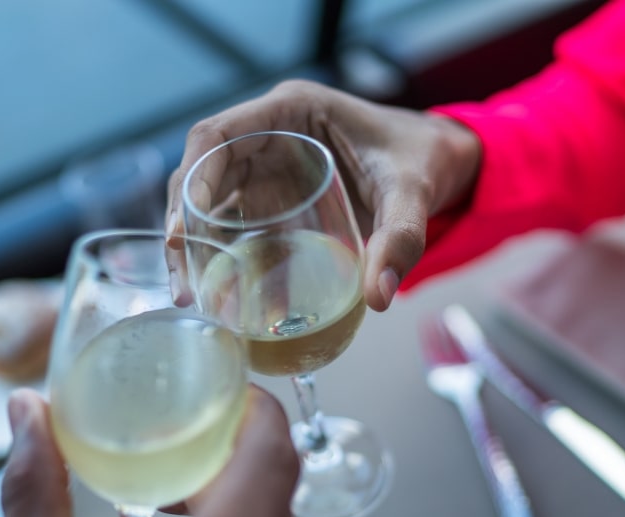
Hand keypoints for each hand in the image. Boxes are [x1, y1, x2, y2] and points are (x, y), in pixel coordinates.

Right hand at [165, 79, 480, 310]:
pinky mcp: (273, 197)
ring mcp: (266, 167)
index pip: (215, 135)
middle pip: (200, 173)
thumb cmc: (423, 159)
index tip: (182, 227)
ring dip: (193, 245)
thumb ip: (401, 238)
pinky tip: (219, 293)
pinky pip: (235, 223)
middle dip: (182, 224)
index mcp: (291, 111)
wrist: (442, 163)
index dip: (191, 179)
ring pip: (209, 201)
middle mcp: (268, 135)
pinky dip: (222, 255)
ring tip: (190, 296)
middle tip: (182, 281)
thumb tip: (376, 297)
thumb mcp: (414, 192)